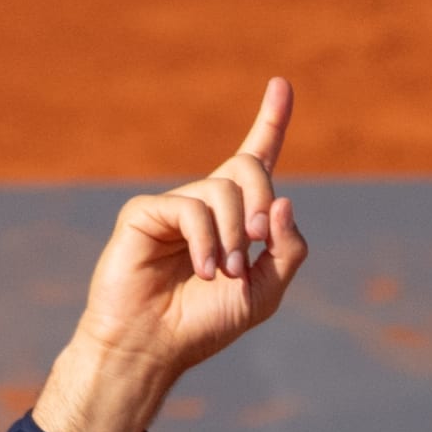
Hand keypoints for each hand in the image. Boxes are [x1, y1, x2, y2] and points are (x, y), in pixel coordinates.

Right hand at [33, 78, 309, 431]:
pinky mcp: (145, 212)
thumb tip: (284, 201)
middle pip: (249, 168)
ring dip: (234, 238)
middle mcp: (205, 203)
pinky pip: (189, 208)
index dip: (271, 122)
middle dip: (261, 205)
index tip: (282, 85)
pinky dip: (205, 241)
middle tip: (255, 248)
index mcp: (236, 218)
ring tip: (223, 274)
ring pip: (222, 191)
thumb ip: (287, 250)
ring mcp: (174, 205)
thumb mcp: (265, 292)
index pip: (256, 159)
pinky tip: (202, 271)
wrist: (155, 347)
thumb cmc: (205, 324)